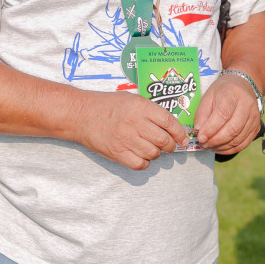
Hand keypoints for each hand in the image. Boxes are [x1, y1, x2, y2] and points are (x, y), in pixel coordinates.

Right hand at [73, 91, 188, 170]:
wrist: (82, 114)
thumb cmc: (107, 105)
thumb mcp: (132, 99)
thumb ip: (150, 110)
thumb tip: (169, 124)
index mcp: (142, 107)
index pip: (169, 122)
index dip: (180, 133)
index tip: (182, 139)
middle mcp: (136, 123)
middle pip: (164, 140)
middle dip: (170, 146)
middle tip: (168, 146)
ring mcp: (126, 139)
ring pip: (154, 154)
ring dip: (156, 154)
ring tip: (151, 149)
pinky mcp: (118, 153)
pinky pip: (140, 164)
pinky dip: (144, 163)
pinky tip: (140, 156)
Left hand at [193, 73, 261, 154]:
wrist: (244, 86)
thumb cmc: (223, 91)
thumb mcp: (208, 95)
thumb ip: (202, 113)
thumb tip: (199, 132)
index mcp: (233, 94)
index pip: (223, 114)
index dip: (211, 128)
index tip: (200, 137)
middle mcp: (247, 105)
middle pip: (232, 129)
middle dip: (215, 140)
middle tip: (203, 144)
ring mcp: (254, 117)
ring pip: (238, 139)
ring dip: (221, 147)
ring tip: (209, 147)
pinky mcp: (256, 127)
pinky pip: (243, 143)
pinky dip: (230, 149)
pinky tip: (219, 148)